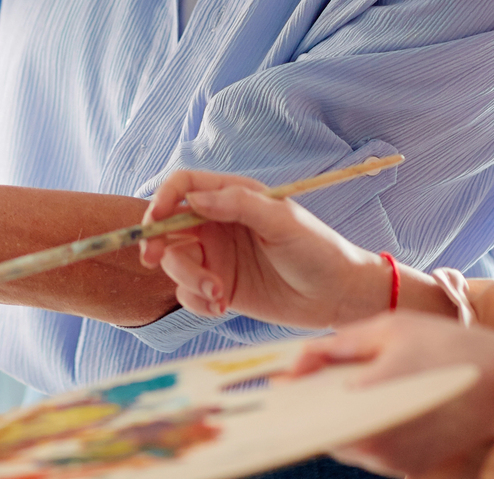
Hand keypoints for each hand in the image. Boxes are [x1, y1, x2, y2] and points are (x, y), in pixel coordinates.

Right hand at [136, 169, 390, 328]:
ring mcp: (217, 257)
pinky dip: (197, 300)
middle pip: (169, 227)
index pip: (183, 186)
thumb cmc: (318, 249)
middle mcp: (218, 224)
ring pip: (175, 262)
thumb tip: (193, 198)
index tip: (154, 222)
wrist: (339, 296)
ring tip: (218, 294)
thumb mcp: (282, 221)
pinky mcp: (219, 287)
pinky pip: (188, 292)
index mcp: (232, 197)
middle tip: (154, 260)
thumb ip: (238, 205)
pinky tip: (221, 306)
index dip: (162, 199)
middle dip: (158, 244)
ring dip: (188, 279)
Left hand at [298, 312, 493, 472]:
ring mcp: (396, 462)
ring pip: (348, 444)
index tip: (274, 385)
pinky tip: (372, 403)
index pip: (311, 411)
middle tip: (303, 383)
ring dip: (341, 420)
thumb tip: (297, 363)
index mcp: (372, 401)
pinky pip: (373, 452)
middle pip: (326, 430)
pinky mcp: (411, 470)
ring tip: (340, 388)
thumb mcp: (389, 328)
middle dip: (315, 407)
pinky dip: (366, 430)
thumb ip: (338, 345)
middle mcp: (380, 443)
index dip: (290, 397)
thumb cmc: (448, 346)